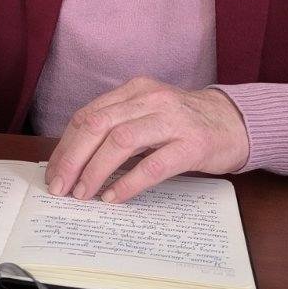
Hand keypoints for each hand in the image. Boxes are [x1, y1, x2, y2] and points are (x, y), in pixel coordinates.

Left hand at [45, 78, 250, 204]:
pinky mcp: (192, 144)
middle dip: (73, 159)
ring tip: (83, 194)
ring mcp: (172, 120)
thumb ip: (116, 126)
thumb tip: (74, 159)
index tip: (54, 173)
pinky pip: (152, 165)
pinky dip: (128, 183)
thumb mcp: (147, 114)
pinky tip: (114, 198)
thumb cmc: (184, 123)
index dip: (66, 146)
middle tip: (59, 188)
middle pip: (98, 125)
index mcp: (134, 90)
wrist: (234, 122)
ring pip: (121, 142)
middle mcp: (150, 99)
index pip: (88, 115)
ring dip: (95, 171)